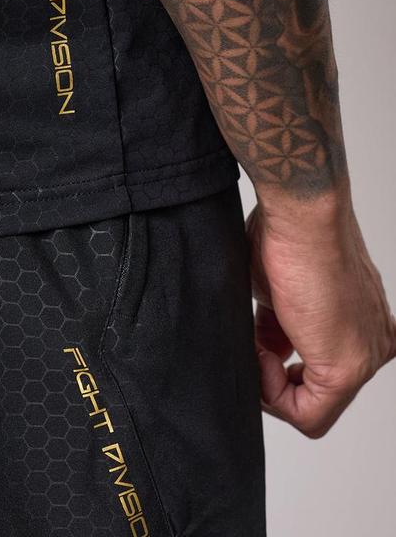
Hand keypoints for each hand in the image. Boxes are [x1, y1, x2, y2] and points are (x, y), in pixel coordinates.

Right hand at [246, 191, 395, 437]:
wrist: (301, 214)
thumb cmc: (288, 235)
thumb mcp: (279, 293)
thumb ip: (280, 330)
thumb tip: (265, 351)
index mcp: (365, 326)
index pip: (318, 372)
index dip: (277, 367)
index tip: (256, 340)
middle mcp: (375, 345)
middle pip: (315, 392)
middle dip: (274, 376)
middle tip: (253, 344)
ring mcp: (366, 359)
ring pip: (313, 409)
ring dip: (270, 383)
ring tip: (255, 342)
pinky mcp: (347, 369)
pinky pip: (307, 414)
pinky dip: (272, 393)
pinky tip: (261, 353)